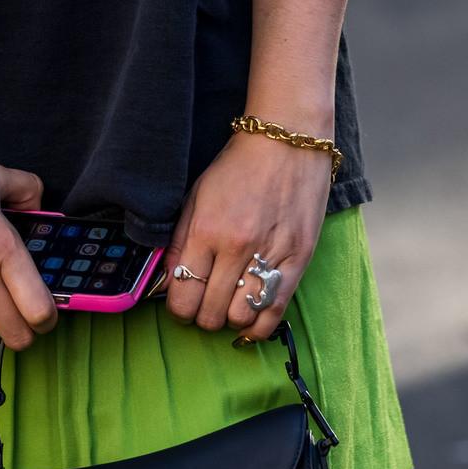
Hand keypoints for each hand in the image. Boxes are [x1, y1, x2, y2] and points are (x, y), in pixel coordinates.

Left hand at [164, 131, 332, 340]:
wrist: (286, 143)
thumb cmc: (238, 168)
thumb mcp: (196, 197)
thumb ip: (179, 242)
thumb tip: (169, 281)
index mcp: (206, 230)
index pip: (183, 295)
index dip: (178, 310)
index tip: (181, 306)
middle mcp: (237, 247)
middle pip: (211, 314)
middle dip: (202, 317)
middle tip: (205, 305)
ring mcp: (270, 254)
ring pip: (242, 318)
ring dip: (231, 320)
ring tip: (229, 306)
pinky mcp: (298, 259)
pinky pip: (276, 311)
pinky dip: (260, 326)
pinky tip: (251, 321)